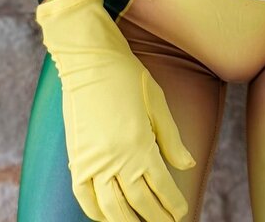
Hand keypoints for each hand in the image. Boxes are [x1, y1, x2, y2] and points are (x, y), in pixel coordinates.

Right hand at [36, 0, 194, 221]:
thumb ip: (171, 138)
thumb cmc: (126, 76)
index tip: (181, 213)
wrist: (89, 59)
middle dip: (156, 218)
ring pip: (112, 209)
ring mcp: (93, 162)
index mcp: (139, 145)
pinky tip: (108, 217)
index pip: (160, 188)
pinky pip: (85, 197)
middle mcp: (115, 160)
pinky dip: (96, 213)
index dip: (172, 205)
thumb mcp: (157, 102)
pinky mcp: (76, 159)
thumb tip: (188, 166)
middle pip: (139, 204)